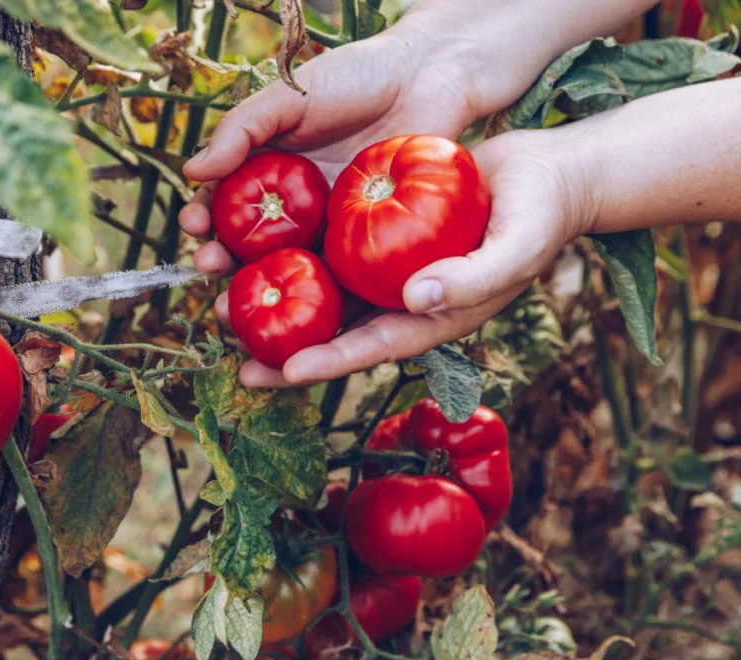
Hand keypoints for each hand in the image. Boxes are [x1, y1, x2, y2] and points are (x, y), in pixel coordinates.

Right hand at [179, 26, 479, 276]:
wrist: (429, 80)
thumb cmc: (356, 78)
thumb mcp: (291, 95)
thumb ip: (242, 129)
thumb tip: (192, 171)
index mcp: (267, 170)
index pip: (224, 201)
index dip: (204, 216)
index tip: (193, 225)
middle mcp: (292, 205)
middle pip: (247, 243)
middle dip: (222, 262)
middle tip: (209, 270)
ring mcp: (328, 227)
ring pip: (286, 266)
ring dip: (259, 288)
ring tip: (237, 303)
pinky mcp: (365, 243)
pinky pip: (337, 274)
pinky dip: (316, 295)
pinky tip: (300, 307)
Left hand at [223, 128, 591, 386]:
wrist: (543, 175)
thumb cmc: (539, 217)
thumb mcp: (516, 248)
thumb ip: (473, 279)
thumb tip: (417, 299)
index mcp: (432, 318)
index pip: (374, 347)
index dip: (331, 362)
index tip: (287, 372)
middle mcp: (402, 301)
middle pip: (338, 335)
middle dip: (290, 355)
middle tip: (238, 367)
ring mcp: (388, 269)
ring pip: (326, 296)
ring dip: (279, 306)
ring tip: (229, 311)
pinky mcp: (379, 234)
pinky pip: (332, 248)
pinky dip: (297, 255)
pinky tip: (256, 251)